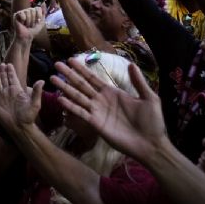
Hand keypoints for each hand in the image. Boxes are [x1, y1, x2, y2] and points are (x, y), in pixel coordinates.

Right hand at [0, 63, 42, 131]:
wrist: (18, 127)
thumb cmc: (28, 116)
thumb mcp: (34, 104)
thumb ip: (37, 92)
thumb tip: (42, 80)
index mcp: (17, 90)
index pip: (13, 78)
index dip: (11, 71)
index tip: (9, 64)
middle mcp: (9, 92)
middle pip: (5, 79)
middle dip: (3, 71)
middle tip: (1, 64)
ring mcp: (2, 97)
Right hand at [12, 6, 45, 41]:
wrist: (26, 37)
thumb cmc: (33, 30)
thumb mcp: (41, 22)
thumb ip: (43, 13)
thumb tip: (43, 3)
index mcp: (33, 12)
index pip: (37, 8)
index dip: (38, 15)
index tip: (37, 22)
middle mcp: (27, 11)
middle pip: (33, 10)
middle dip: (33, 20)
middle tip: (30, 25)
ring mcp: (21, 12)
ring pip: (28, 12)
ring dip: (28, 21)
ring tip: (26, 25)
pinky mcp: (16, 15)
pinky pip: (22, 13)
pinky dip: (23, 20)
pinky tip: (22, 23)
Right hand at [50, 57, 165, 161]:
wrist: (150, 144)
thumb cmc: (152, 122)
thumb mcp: (149, 98)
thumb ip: (138, 82)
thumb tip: (131, 64)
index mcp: (112, 93)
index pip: (93, 78)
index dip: (82, 69)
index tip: (70, 59)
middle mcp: (101, 100)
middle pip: (81, 85)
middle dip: (69, 75)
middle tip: (56, 64)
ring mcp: (97, 112)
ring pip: (77, 96)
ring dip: (65, 88)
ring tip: (52, 78)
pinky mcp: (95, 124)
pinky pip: (81, 112)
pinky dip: (70, 106)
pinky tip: (60, 99)